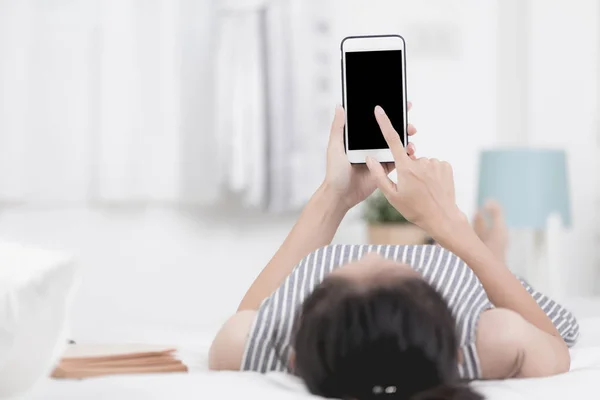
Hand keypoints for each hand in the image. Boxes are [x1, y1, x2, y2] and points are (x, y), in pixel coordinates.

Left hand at [324, 103, 417, 209]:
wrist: (341, 195)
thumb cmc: (334, 172)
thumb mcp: (335, 146)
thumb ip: (338, 127)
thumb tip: (340, 106)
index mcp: (360, 139)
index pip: (376, 123)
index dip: (388, 114)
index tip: (400, 104)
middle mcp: (370, 146)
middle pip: (389, 132)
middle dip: (402, 125)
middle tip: (410, 124)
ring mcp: (378, 157)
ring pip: (396, 145)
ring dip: (406, 139)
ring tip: (411, 135)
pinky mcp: (384, 169)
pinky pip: (398, 160)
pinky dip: (406, 155)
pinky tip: (411, 151)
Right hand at [365, 106, 465, 237]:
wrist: (441, 217)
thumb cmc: (414, 209)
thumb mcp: (391, 196)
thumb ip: (379, 175)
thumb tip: (370, 158)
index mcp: (405, 168)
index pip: (392, 140)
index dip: (385, 123)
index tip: (380, 110)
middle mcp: (420, 161)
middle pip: (408, 158)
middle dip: (407, 168)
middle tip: (411, 188)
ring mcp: (435, 163)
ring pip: (421, 162)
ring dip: (420, 172)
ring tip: (423, 189)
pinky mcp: (445, 166)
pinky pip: (434, 165)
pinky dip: (432, 173)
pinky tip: (433, 186)